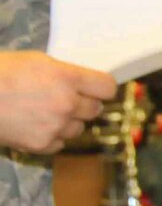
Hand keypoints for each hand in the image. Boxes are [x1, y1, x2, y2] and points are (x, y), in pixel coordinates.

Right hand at [0, 52, 118, 152]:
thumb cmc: (0, 73)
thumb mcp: (37, 61)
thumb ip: (65, 73)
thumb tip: (83, 82)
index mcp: (67, 78)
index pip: (107, 87)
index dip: (102, 88)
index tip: (97, 89)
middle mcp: (67, 103)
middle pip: (95, 109)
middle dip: (84, 105)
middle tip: (67, 100)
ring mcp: (55, 126)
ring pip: (78, 129)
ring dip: (68, 122)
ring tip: (45, 113)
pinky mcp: (41, 144)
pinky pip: (60, 144)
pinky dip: (52, 137)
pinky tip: (35, 126)